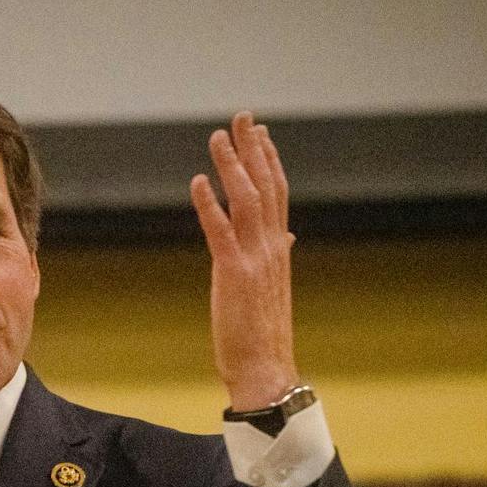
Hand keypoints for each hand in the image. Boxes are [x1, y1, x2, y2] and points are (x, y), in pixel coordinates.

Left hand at [189, 111, 299, 409]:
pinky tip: (198, 181)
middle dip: (252, 150)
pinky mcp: (233, 275)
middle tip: (241, 117)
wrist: (265, 369)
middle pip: (266, 187)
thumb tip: (288, 235)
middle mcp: (272, 248)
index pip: (278, 194)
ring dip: (232, 167)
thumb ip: (278, 255)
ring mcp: (254, 260)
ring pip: (247, 201)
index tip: (259, 133)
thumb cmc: (263, 333)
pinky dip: (210, 205)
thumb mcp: (273, 287)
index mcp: (279, 250)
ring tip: (218, 138)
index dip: (269, 160)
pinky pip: (221, 232)